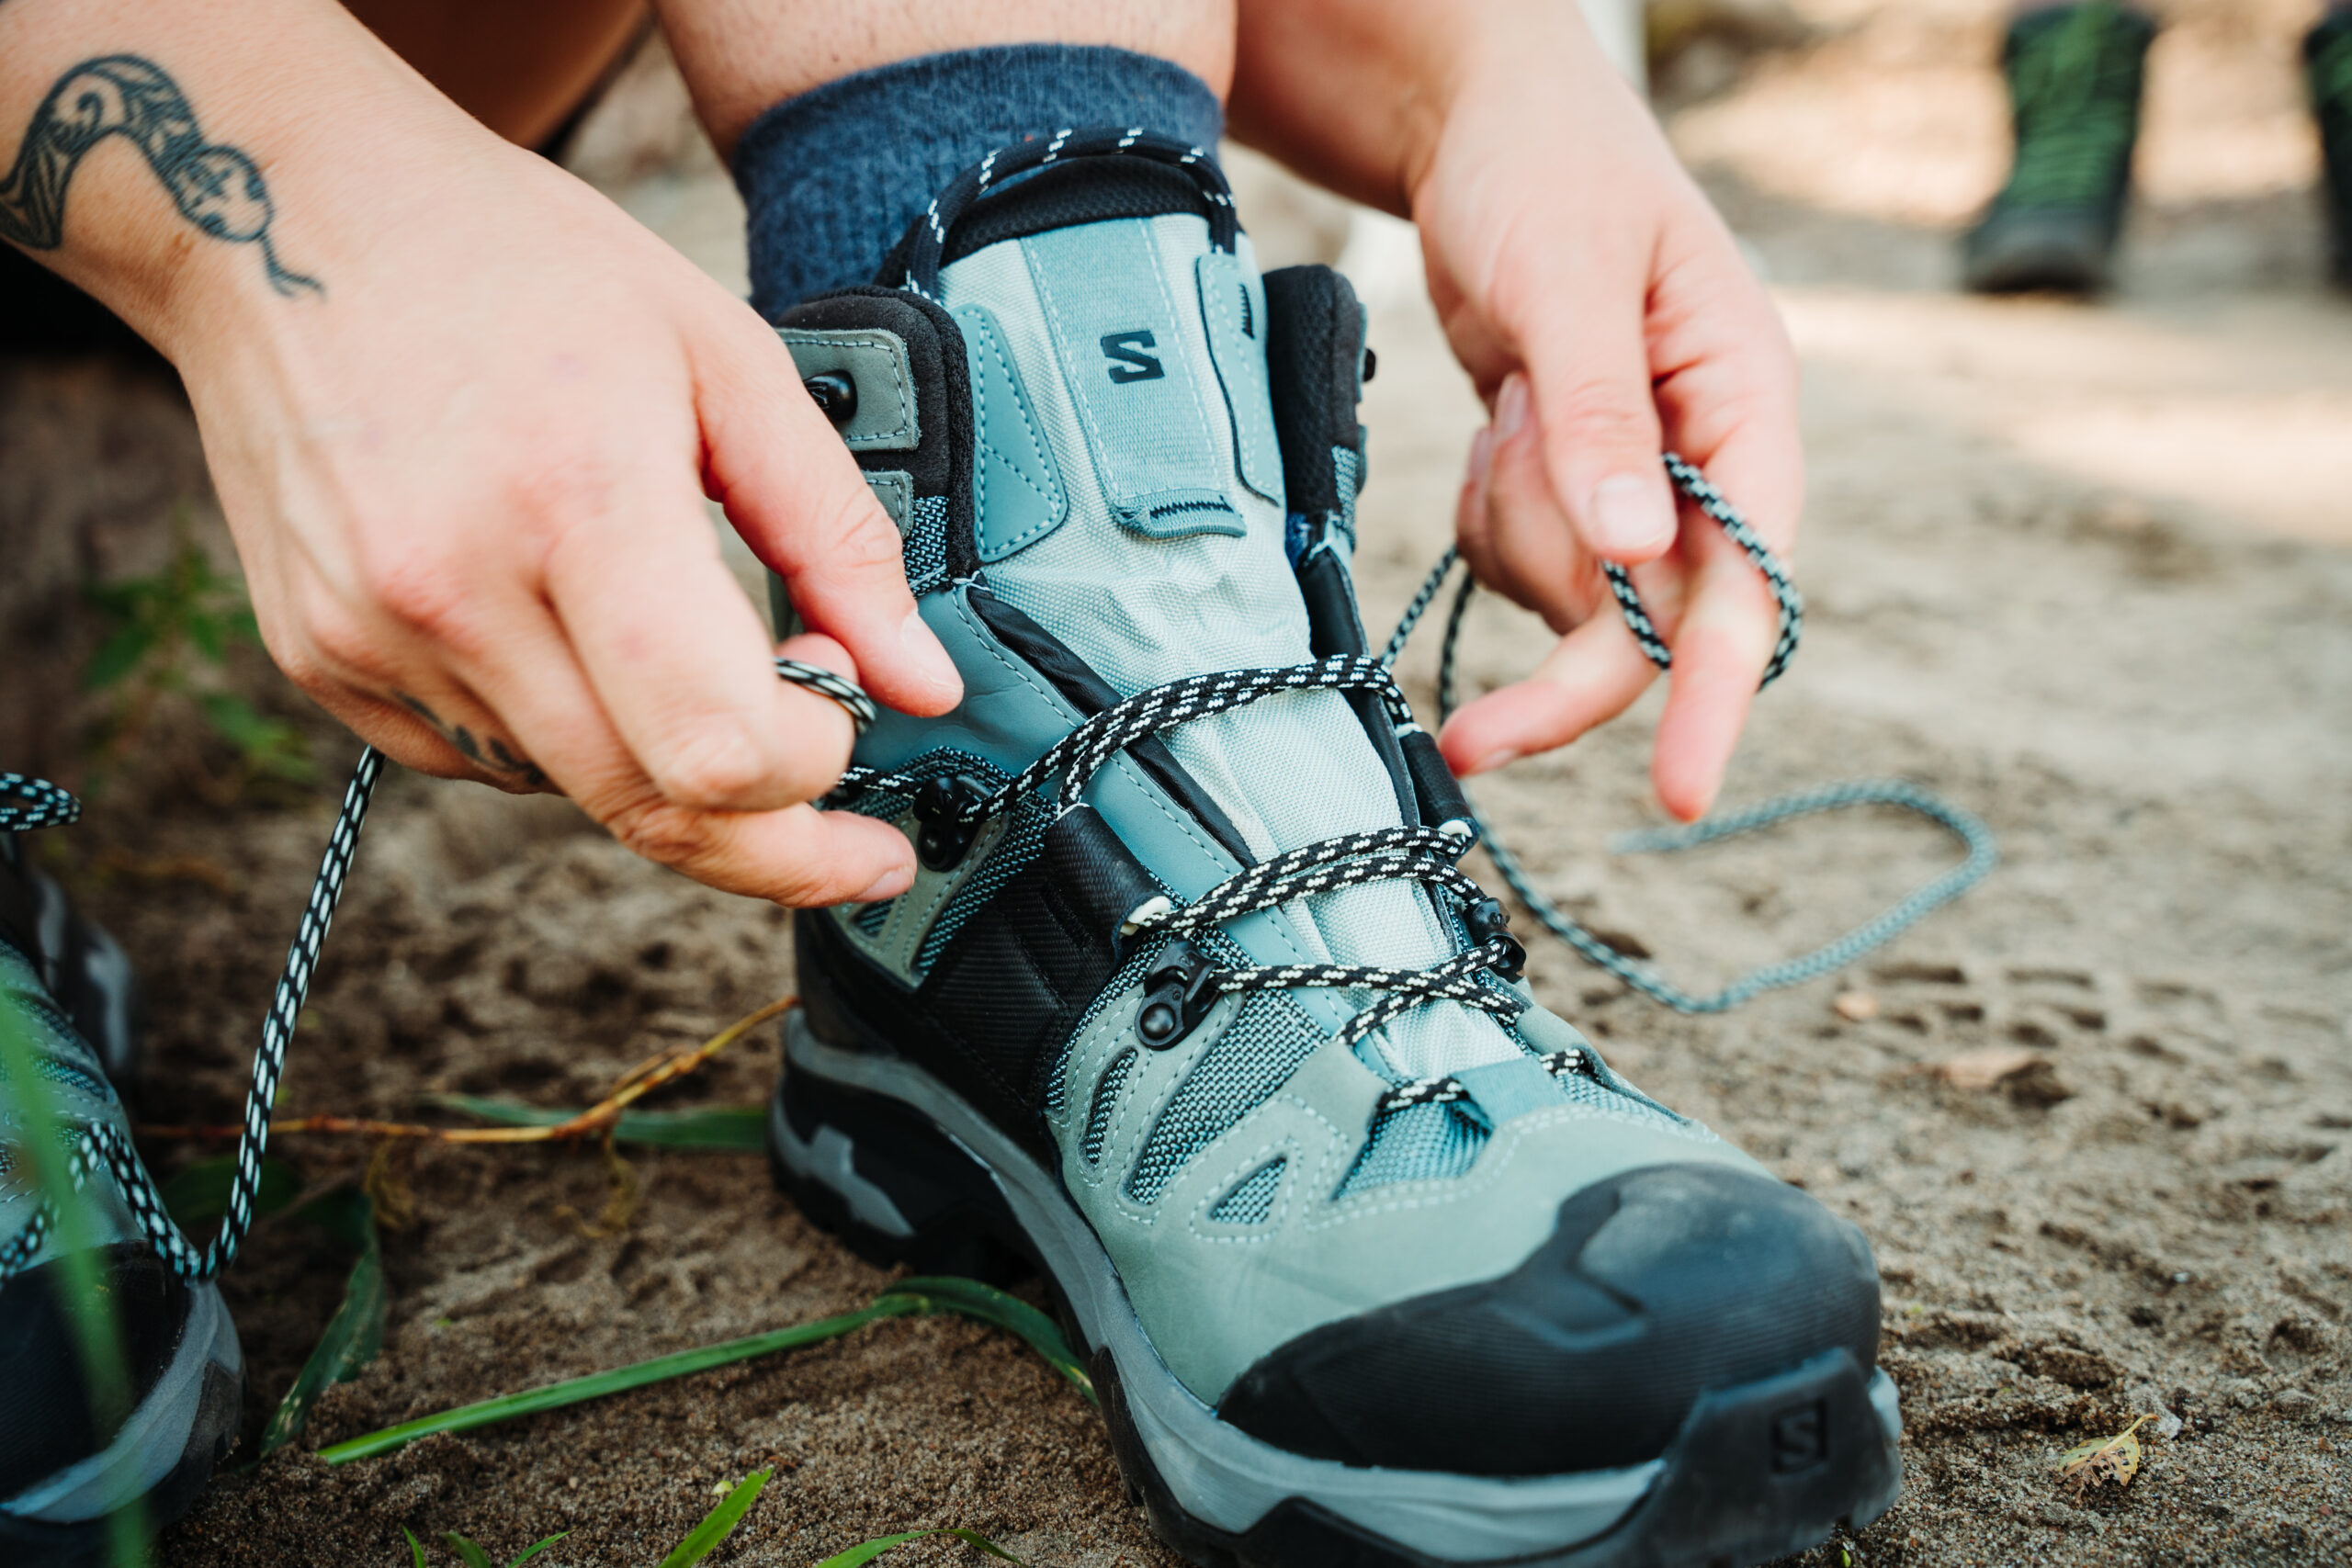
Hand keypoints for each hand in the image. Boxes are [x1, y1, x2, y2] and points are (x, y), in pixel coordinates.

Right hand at [171, 112, 960, 903]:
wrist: (289, 216)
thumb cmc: (526, 268)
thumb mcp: (728, 360)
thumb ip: (838, 537)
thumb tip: (929, 688)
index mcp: (579, 502)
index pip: (716, 748)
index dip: (816, 767)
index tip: (853, 704)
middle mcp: (456, 593)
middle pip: (651, 813)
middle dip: (777, 843)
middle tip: (858, 850)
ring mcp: (373, 638)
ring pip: (574, 798)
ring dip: (670, 773)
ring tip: (702, 668)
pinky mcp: (322, 659)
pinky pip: (486, 760)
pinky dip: (569, 735)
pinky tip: (581, 637)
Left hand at [1406, 8, 1799, 820]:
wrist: (1469, 126)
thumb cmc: (1542, 169)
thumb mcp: (1566, 278)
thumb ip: (1599, 413)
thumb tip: (1635, 550)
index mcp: (1746, 396)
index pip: (1752, 574)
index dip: (1717, 687)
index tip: (1681, 792)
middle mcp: (1704, 450)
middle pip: (1659, 619)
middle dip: (1570, 678)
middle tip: (1474, 747)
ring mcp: (1634, 471)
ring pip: (1577, 592)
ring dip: (1516, 531)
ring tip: (1505, 400)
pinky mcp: (1568, 478)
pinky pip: (1521, 556)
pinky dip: (1488, 513)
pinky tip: (1491, 418)